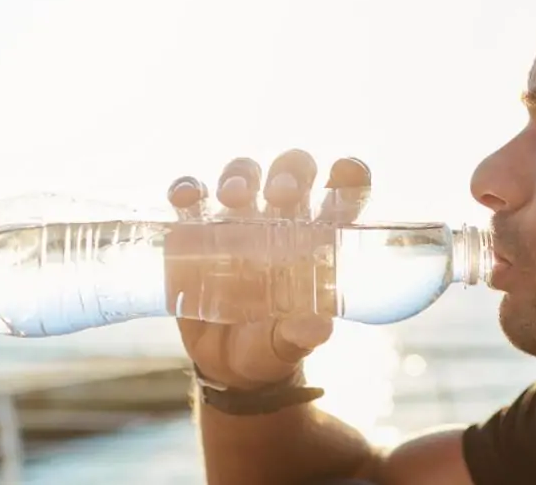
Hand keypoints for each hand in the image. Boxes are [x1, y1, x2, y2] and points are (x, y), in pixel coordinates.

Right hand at [165, 150, 371, 389]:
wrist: (227, 365)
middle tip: (282, 194)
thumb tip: (318, 326)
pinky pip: (192, 198)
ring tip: (235, 198)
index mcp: (317, 239)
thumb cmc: (273, 346)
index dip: (348, 175)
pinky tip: (187, 199)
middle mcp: (280, 220)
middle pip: (290, 172)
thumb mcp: (290, 343)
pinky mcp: (195, 233)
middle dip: (289, 172)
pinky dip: (188, 190)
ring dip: (240, 176)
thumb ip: (303, 334)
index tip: (344, 172)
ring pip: (242, 174)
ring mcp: (237, 222)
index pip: (341, 194)